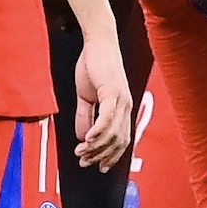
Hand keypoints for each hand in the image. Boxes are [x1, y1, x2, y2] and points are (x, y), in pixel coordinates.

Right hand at [74, 33, 130, 171]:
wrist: (98, 41)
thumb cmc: (93, 64)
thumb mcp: (86, 95)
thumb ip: (85, 116)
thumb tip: (83, 137)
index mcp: (121, 108)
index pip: (120, 140)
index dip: (110, 155)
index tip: (97, 166)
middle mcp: (125, 106)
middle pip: (118, 141)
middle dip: (100, 155)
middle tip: (84, 162)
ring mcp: (121, 100)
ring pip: (112, 132)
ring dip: (96, 146)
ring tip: (81, 152)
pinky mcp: (112, 92)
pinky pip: (107, 117)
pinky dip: (98, 131)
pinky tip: (88, 139)